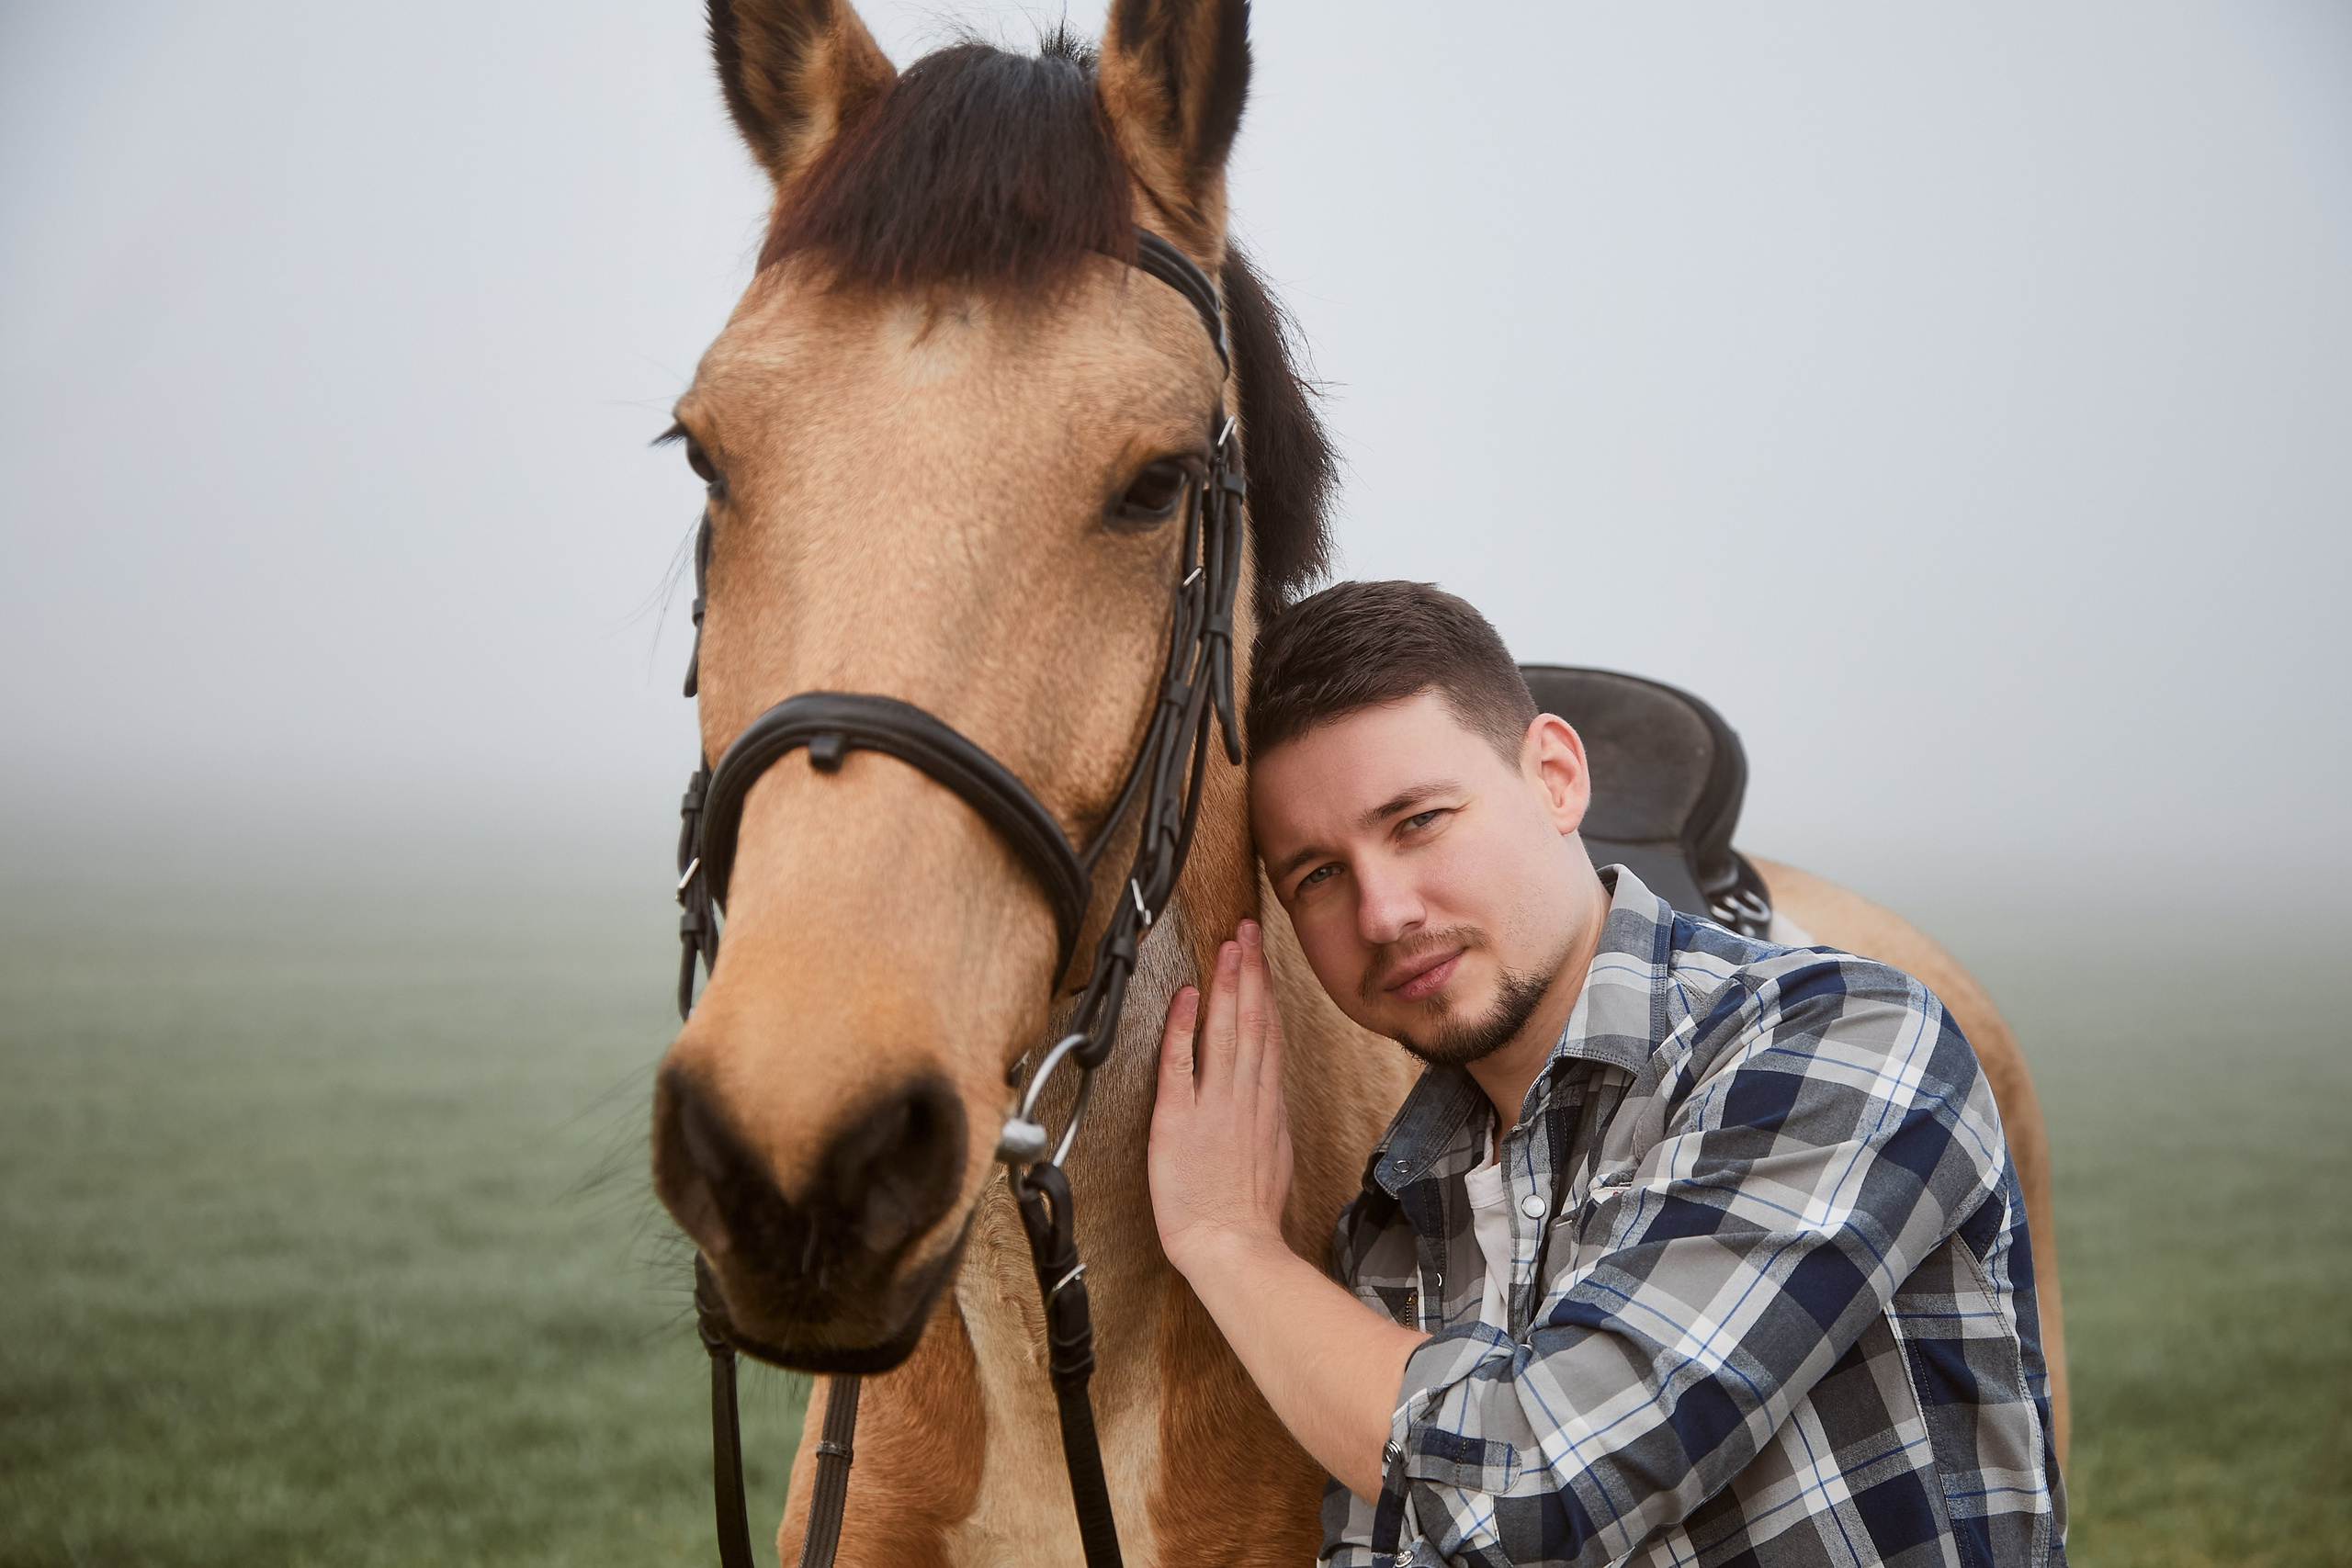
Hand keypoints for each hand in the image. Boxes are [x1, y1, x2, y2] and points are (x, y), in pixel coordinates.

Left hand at [1149, 920, 1294, 1278]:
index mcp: (1266, 1105)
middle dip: (1249, 971)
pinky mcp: (1179, 1120)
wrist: (1233, 1246)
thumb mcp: (1275, 1157)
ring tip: (1227, 948)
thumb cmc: (1249, 1214)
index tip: (1260, 958)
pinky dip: (1182, 1029)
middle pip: (1251, 1021)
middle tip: (1245, 931)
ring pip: (1224, 1032)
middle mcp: (1245, 1097)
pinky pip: (1181, 1065)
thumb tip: (1268, 1097)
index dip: (1264, 991)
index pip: (1267, 1034)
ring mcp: (1215, 1105)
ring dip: (1226, 986)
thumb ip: (1268, 1120)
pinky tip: (1185, 997)